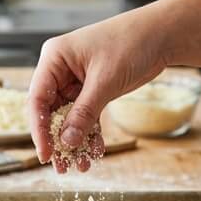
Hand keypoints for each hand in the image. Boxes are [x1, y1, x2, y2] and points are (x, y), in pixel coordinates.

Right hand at [27, 20, 165, 171]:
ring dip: (74, 141)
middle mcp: (60, 70)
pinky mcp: (92, 88)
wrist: (164, 34)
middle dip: (57, 140)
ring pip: (68, 117)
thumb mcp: (105, 81)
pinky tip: (95, 151)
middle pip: (50, 111)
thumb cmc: (132, 43)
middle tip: (61, 166)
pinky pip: (86, 115)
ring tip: (80, 165)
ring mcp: (75, 80)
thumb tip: (67, 142)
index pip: (37, 99)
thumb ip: (84, 112)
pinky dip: (90, 133)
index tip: (45, 153)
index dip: (39, 129)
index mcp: (54, 59)